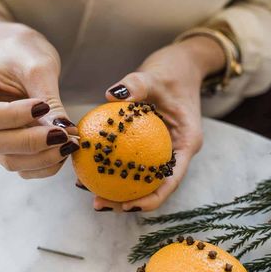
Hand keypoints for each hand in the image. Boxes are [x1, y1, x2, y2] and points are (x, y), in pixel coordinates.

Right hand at [0, 28, 79, 177]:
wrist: (20, 57)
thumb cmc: (23, 53)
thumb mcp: (37, 66)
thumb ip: (49, 99)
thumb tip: (65, 131)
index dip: (12, 117)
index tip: (43, 106)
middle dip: (32, 143)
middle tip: (66, 134)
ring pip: (8, 161)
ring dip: (43, 157)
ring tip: (71, 142)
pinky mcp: (4, 149)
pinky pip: (23, 167)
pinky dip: (46, 164)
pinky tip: (66, 149)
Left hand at [83, 37, 225, 211]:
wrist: (180, 65)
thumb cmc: (171, 71)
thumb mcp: (154, 76)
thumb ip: (136, 85)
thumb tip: (112, 94)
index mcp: (186, 143)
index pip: (171, 180)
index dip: (151, 198)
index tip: (127, 206)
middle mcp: (175, 152)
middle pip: (153, 186)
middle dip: (126, 201)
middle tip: (97, 203)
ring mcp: (162, 149)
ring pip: (140, 177)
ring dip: (115, 187)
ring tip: (85, 188)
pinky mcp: (148, 143)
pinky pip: (130, 160)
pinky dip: (111, 164)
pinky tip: (85, 164)